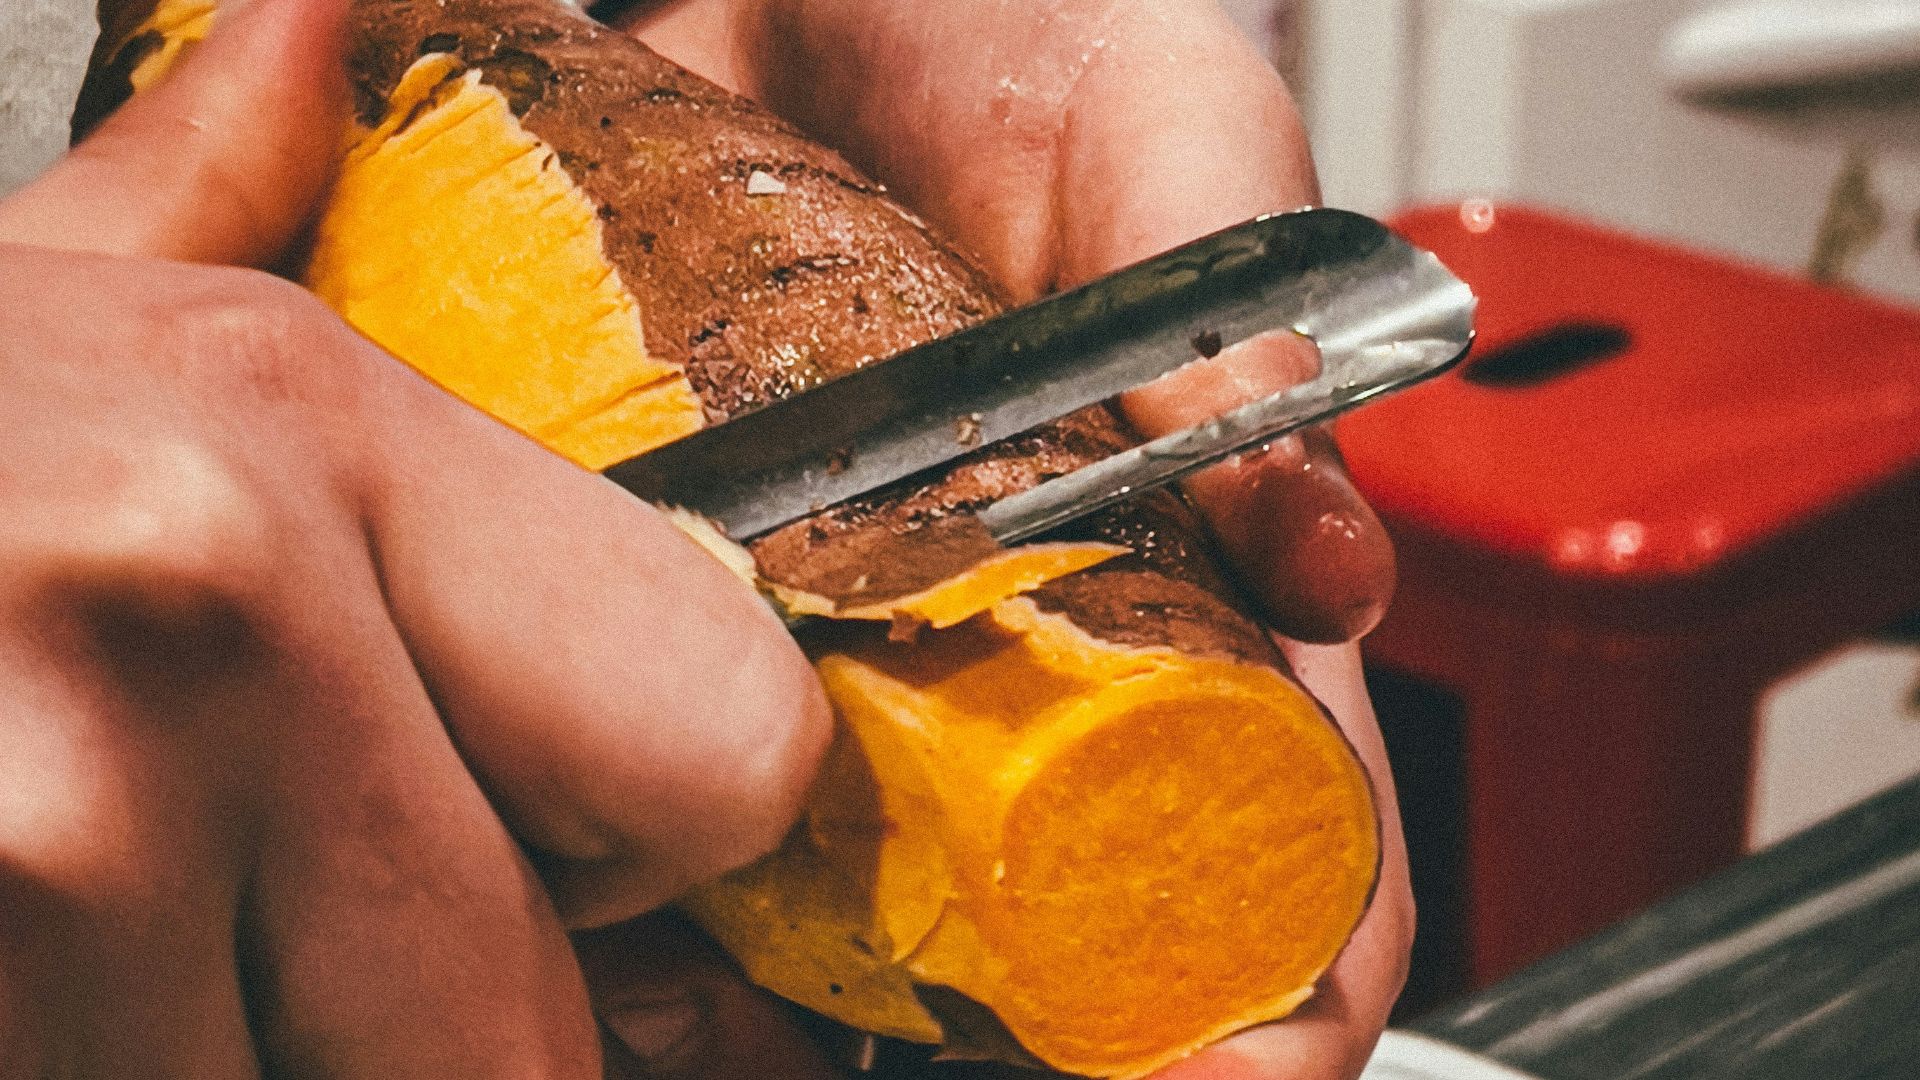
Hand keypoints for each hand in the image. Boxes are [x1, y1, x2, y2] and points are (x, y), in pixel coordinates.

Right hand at [0, 1, 829, 1074]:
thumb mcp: (12, 301)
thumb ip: (209, 186)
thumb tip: (334, 24)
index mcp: (297, 436)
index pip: (726, 745)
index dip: (656, 828)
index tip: (558, 828)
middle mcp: (193, 626)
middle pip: (529, 1021)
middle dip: (438, 1018)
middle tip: (276, 920)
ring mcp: (45, 850)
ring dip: (236, 1057)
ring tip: (100, 923)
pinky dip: (122, 1072)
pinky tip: (51, 970)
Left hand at [596, 2, 1414, 1076]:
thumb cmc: (1024, 32)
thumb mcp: (1167, 129)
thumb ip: (1243, 314)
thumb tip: (1313, 547)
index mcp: (1206, 542)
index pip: (1293, 806)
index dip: (1290, 969)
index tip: (1239, 1075)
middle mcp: (1037, 609)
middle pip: (1076, 879)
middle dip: (1035, 1010)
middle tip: (956, 1056)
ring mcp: (870, 612)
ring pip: (874, 852)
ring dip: (832, 953)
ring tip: (751, 991)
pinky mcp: (725, 580)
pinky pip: (689, 736)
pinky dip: (667, 816)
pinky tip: (627, 862)